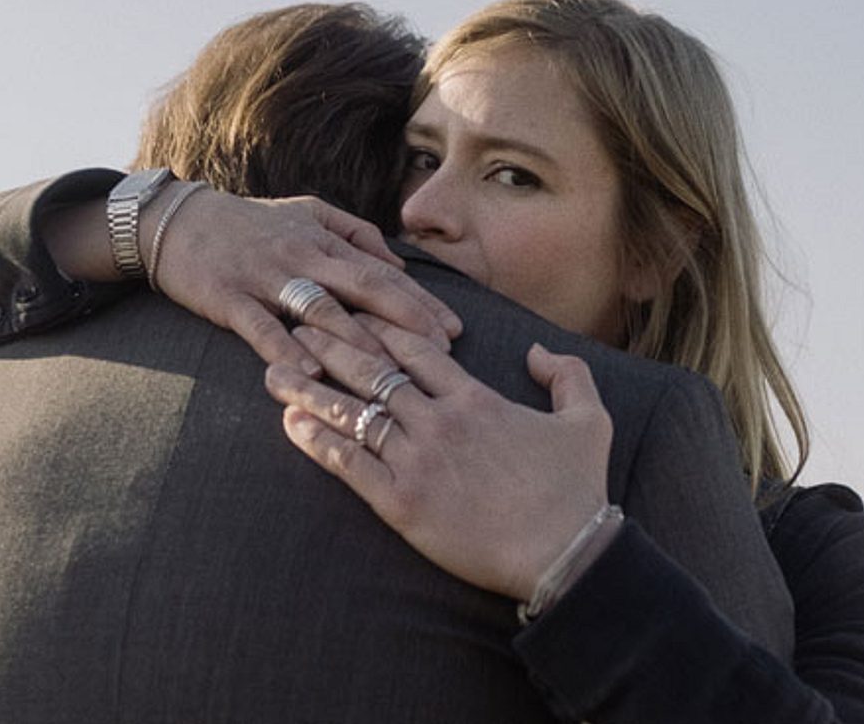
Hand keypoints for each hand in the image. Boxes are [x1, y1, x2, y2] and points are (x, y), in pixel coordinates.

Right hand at [148, 187, 461, 374]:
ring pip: (319, 310)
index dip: (420, 302)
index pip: (382, 273)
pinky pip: (261, 326)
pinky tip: (309, 373)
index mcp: (322, 240)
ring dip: (357, 342)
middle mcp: (300, 256)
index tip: (454, 330)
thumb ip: (354, 234)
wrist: (176, 220)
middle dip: (406, 320)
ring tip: (390, 374)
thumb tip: (397, 262)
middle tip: (442, 351)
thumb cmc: (248, 223)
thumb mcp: (306, 213)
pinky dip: (285, 349)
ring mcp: (264, 277)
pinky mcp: (229, 298)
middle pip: (363, 287)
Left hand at [264, 316, 612, 600]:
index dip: (379, 326)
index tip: (350, 310)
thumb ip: (567, 375)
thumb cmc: (576, 489)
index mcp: (475, 398)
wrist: (565, 554)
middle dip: (331, 343)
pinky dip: (318, 441)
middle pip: (373, 371)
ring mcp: (417, 461)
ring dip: (310, 388)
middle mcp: (439, 421)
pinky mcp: (402, 503)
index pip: (415, 349)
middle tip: (297, 323)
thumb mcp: (590, 420)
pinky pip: (350, 464)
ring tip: (273, 370)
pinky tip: (290, 424)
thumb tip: (536, 351)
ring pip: (353, 412)